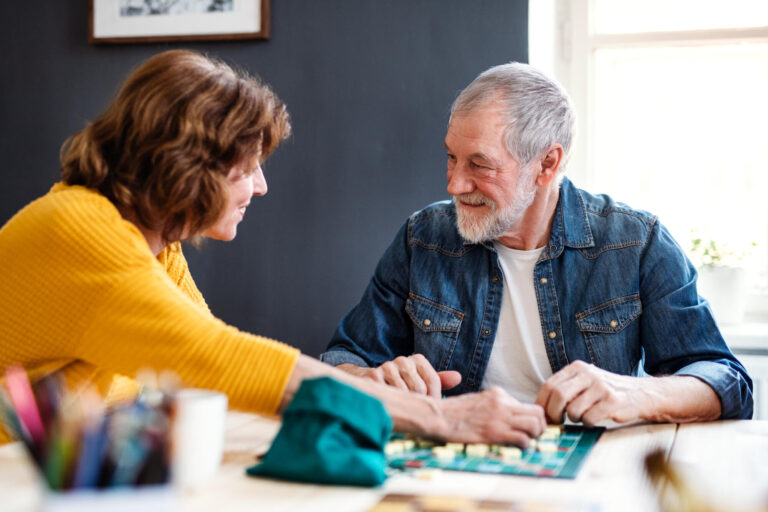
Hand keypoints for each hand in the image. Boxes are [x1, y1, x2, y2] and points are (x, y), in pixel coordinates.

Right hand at [337, 354, 460, 398]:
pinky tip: (390, 405)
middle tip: (414, 413)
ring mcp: (387, 366)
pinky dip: (391, 403)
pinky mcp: (373, 375)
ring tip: (402, 410)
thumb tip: (458, 377)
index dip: (434, 399)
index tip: (429, 410)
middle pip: (420, 389)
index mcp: (417, 359)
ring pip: (405, 394)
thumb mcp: (420, 382)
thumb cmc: (400, 385)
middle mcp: (403, 360)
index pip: (433, 382)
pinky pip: (388, 395)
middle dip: (418, 405)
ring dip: (404, 406)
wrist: (368, 381)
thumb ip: (439, 380)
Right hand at [437, 387, 545, 445]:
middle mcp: (502, 402)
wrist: (437, 416)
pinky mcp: (494, 432)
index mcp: (498, 394)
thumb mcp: (478, 402)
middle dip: (540, 427)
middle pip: (538, 413)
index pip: (528, 405)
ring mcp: (499, 416)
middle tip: (532, 437)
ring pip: (535, 425)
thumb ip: (494, 407)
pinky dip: (524, 446)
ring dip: (534, 437)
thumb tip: (508, 419)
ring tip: (525, 443)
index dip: (532, 419)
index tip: (528, 429)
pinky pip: (523, 439)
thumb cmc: (453, 413)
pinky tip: (516, 448)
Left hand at [535, 360, 648, 425]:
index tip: (542, 416)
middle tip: (556, 423)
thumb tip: (541, 409)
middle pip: (558, 395)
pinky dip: (588, 424)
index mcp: (577, 368)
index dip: (542, 403)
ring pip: (573, 410)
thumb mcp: (584, 383)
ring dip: (574, 419)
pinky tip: (594, 419)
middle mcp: (588, 374)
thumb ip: (564, 390)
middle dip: (553, 413)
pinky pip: (589, 418)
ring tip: (582, 418)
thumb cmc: (605, 392)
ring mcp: (601, 386)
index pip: (549, 385)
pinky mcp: (612, 401)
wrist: (640, 394)